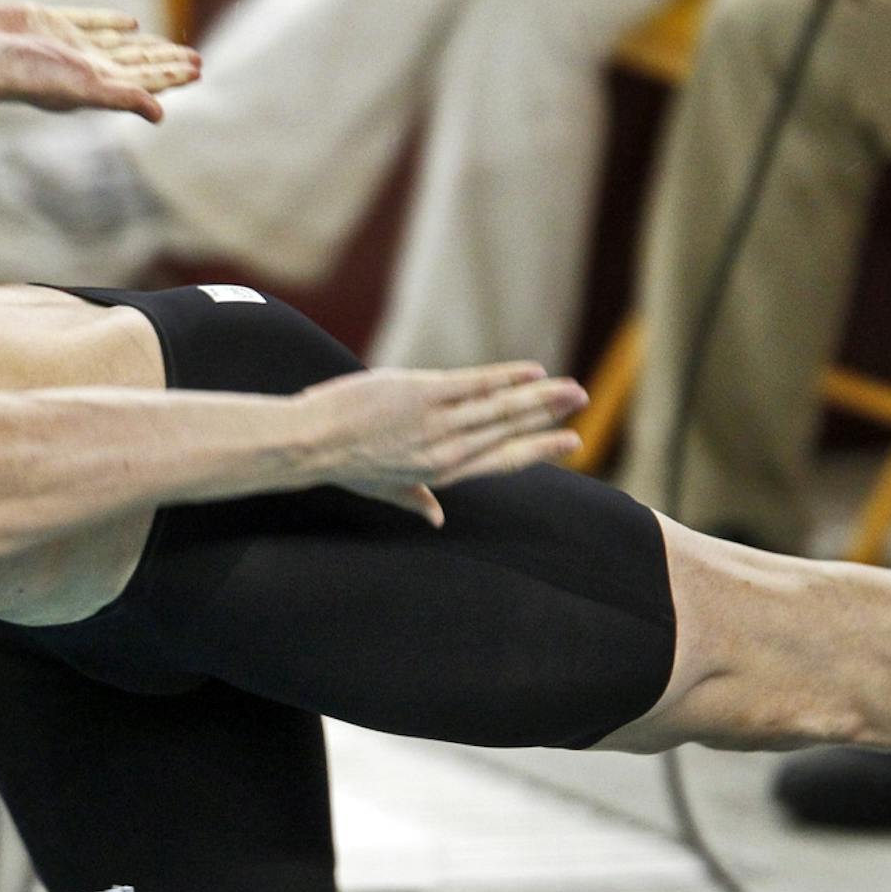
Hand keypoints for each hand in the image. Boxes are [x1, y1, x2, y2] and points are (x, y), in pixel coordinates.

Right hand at [0, 2, 201, 121]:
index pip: (144, 81)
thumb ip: (123, 97)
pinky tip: (130, 26)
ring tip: (170, 46)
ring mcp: (68, 45)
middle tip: (196, 60)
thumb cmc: (25, 75)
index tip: (197, 69)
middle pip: (137, 66)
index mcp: (95, 86)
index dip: (171, 76)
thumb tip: (161, 114)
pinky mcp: (50, 22)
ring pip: (118, 46)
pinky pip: (90, 22)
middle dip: (166, 64)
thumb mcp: (81, 87)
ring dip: (145, 47)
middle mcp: (84, 68)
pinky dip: (111, 24)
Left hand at [295, 364, 588, 526]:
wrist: (310, 443)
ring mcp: (438, 422)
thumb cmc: (342, 464)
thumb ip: (415, 500)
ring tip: (571, 389)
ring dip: (540, 397)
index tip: (570, 443)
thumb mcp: (383, 490)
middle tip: (581, 402)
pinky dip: (505, 377)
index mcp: (440, 473)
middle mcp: (447, 451)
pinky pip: (476, 384)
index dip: (538, 451)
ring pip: (500, 408)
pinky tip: (532, 371)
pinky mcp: (425, 394)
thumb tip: (434, 519)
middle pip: (509, 431)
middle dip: (548, 416)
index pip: (501, 462)